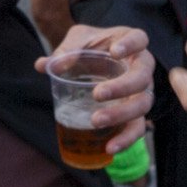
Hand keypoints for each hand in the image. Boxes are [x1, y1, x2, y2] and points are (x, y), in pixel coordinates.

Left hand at [37, 24, 153, 155]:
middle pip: (142, 78)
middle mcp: (141, 67)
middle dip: (121, 87)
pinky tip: (109, 148)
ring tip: (96, 122)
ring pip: (142, 105)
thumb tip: (44, 65)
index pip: (139, 39)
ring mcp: (141, 91)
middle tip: (97, 94)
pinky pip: (137, 128)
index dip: (130, 45)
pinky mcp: (136, 113)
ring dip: (121, 115)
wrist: (93, 61)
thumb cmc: (89, 46)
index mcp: (131, 42)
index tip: (114, 51)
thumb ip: (65, 50)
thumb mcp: (77, 40)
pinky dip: (126, 139)